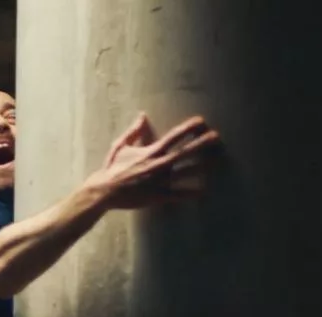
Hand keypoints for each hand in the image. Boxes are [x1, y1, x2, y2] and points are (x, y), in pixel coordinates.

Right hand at [92, 113, 220, 208]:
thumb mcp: (121, 146)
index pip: (173, 136)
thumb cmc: (112, 168)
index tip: (201, 121)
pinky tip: (203, 191)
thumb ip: (134, 131)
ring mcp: (160, 181)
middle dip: (202, 143)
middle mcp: (158, 164)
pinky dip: (191, 193)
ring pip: (186, 172)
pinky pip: (178, 194)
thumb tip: (143, 115)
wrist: (105, 191)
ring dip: (202, 166)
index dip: (188, 128)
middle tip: (217, 137)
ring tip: (216, 161)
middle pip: (185, 152)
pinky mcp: (158, 196)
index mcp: (150, 151)